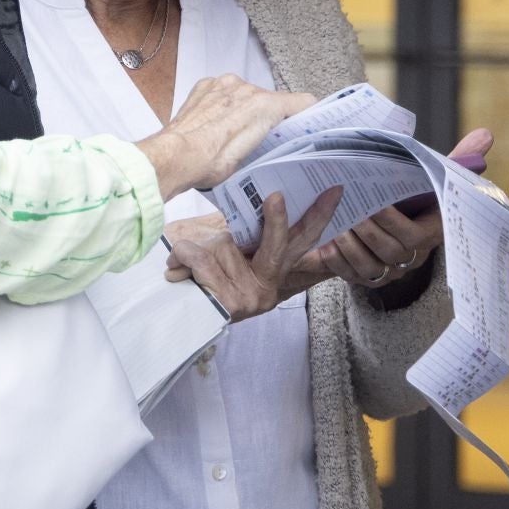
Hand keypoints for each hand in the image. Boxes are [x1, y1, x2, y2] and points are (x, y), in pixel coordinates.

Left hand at [136, 75, 317, 197]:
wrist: (176, 156)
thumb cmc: (212, 163)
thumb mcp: (254, 158)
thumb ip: (273, 139)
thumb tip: (279, 137)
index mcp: (264, 105)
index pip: (302, 102)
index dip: (306, 115)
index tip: (306, 124)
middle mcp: (245, 88)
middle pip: (271, 99)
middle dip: (270, 116)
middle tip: (263, 138)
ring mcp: (223, 84)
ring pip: (246, 94)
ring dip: (245, 109)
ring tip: (234, 133)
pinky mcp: (205, 86)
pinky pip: (224, 91)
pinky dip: (224, 103)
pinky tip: (217, 124)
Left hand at [164, 187, 342, 321]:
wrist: (182, 317)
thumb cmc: (205, 279)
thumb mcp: (228, 256)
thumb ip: (245, 238)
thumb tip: (258, 202)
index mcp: (272, 273)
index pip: (301, 242)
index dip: (318, 217)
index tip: (333, 191)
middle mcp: (267, 288)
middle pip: (279, 247)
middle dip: (277, 221)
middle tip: (276, 195)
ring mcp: (251, 297)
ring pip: (222, 247)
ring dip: (196, 247)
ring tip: (183, 260)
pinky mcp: (230, 303)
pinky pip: (200, 258)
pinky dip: (182, 255)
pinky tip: (175, 269)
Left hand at [296, 128, 493, 293]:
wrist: (390, 226)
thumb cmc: (412, 199)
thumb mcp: (432, 181)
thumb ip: (454, 162)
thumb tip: (486, 134)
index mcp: (428, 235)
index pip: (413, 236)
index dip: (392, 221)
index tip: (374, 201)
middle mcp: (409, 258)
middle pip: (389, 251)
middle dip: (366, 230)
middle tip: (346, 207)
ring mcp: (387, 271)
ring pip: (367, 266)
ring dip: (348, 245)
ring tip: (333, 222)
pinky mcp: (363, 278)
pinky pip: (348, 276)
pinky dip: (334, 260)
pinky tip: (323, 241)